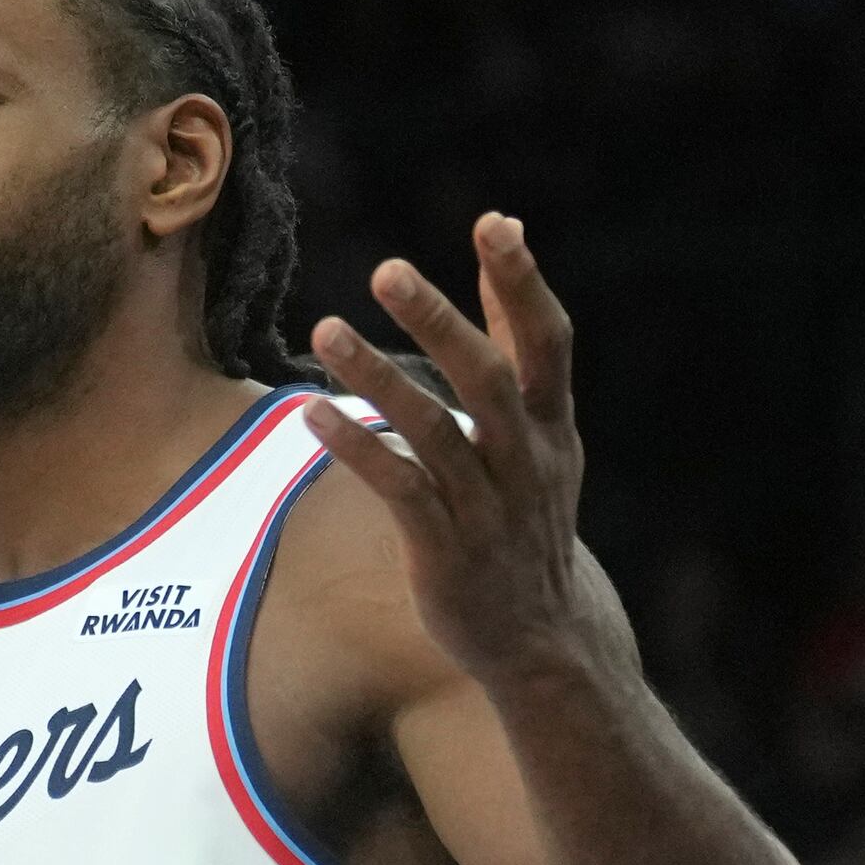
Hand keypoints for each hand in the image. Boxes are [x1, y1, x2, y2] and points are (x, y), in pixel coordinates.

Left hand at [300, 214, 603, 686]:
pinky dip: (359, 450)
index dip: (522, 285)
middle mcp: (526, 463)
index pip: (548, 343)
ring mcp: (487, 510)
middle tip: (387, 270)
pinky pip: (401, 491)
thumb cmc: (527, 516)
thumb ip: (515, 337)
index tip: (494, 224)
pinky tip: (312, 413)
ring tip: (324, 331)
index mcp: (552, 427)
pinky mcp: (446, 552)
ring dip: (378, 380)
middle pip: (487, 380)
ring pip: (435, 434)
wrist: (543, 640)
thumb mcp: (538, 432)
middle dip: (440, 323)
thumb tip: (507, 229)